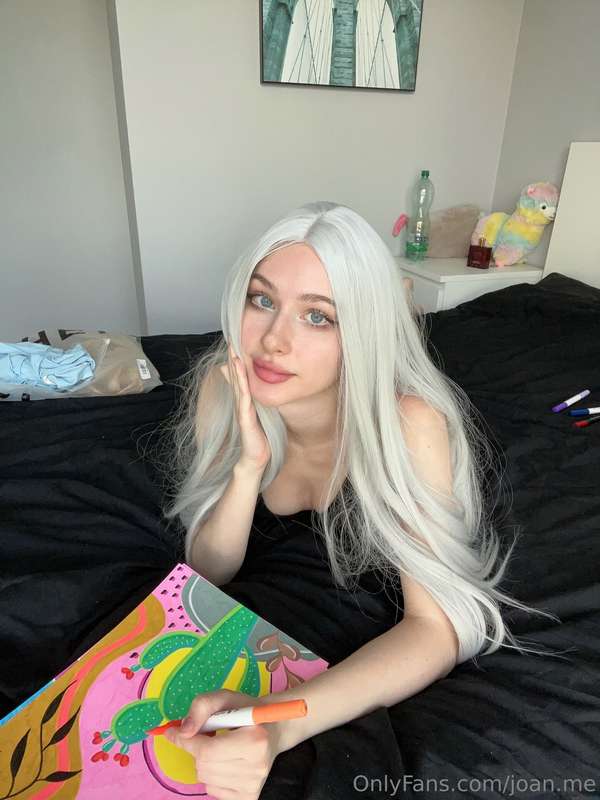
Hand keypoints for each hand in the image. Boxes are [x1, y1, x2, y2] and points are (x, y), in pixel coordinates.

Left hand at [164, 689, 281, 799]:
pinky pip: (213, 789)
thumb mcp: (226, 698)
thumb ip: (202, 706)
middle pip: (204, 766)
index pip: (208, 750)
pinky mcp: (249, 797)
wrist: (274, 729)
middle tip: (207, 735)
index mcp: (255, 740)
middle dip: (197, 749)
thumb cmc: (247, 711)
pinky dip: (212, 775)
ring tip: (219, 747)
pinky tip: (224, 761)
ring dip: (204, 762)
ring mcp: (254, 785)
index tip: (173, 732)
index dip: (187, 742)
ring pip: (206, 779)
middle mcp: (257, 767)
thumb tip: (183, 731)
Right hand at [219, 342, 270, 471]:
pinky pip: (244, 402)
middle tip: (230, 343)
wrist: (255, 457)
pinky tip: (241, 380)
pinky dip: (242, 389)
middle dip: (233, 361)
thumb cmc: (259, 437)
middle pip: (236, 379)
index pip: (240, 378)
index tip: (236, 345)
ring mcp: (242, 412)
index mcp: (245, 402)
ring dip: (235, 371)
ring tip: (234, 356)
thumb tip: (254, 390)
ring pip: (238, 387)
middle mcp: (241, 404)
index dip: (237, 362)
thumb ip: (256, 402)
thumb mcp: (259, 415)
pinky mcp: (245, 421)